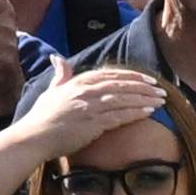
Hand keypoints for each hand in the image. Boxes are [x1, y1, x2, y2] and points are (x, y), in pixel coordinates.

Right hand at [28, 64, 172, 160]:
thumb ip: (60, 75)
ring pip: (124, 99)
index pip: (112, 75)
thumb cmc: (42, 117)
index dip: (132, 77)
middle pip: (122, 85)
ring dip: (145, 99)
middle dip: (144, 87)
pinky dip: (136, 113)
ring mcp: (91, 106)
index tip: (148, 80)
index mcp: (79, 81)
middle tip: (161, 90)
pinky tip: (149, 112)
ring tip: (161, 101)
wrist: (34, 137)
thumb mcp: (51, 91)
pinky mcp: (93, 122)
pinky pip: (120, 116)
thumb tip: (58, 58)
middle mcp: (87, 90)